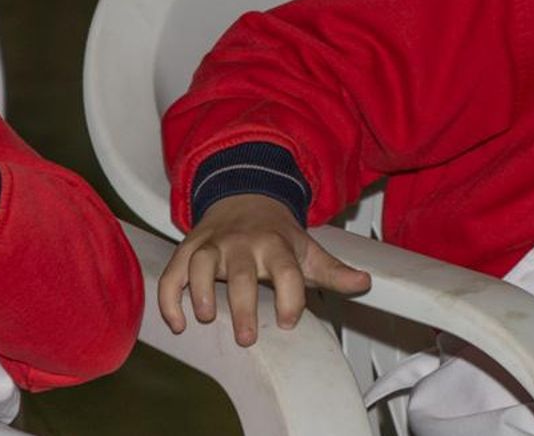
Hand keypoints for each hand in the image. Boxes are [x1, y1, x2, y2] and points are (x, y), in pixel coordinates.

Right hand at [158, 194, 370, 346]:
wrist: (245, 195)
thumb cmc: (277, 234)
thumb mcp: (308, 249)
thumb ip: (334, 271)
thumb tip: (364, 284)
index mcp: (276, 245)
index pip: (287, 270)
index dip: (290, 296)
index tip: (288, 321)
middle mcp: (243, 243)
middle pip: (241, 272)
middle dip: (242, 304)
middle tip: (246, 338)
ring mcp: (213, 245)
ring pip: (201, 263)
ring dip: (199, 291)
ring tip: (203, 319)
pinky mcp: (189, 249)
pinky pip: (172, 272)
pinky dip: (168, 297)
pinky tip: (176, 323)